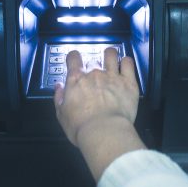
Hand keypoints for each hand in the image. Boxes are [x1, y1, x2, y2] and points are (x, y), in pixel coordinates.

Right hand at [54, 46, 145, 180]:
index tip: (75, 61)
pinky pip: (128, 63)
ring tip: (111, 59)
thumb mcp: (61, 114)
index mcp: (76, 80)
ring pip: (111, 55)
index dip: (74, 58)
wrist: (104, 132)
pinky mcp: (129, 82)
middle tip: (95, 72)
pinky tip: (125, 64)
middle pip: (93, 58)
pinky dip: (126, 61)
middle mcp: (94, 73)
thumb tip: (59, 86)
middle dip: (93, 62)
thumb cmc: (80, 127)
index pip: (73, 58)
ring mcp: (112, 75)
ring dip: (110, 55)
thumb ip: (59, 97)